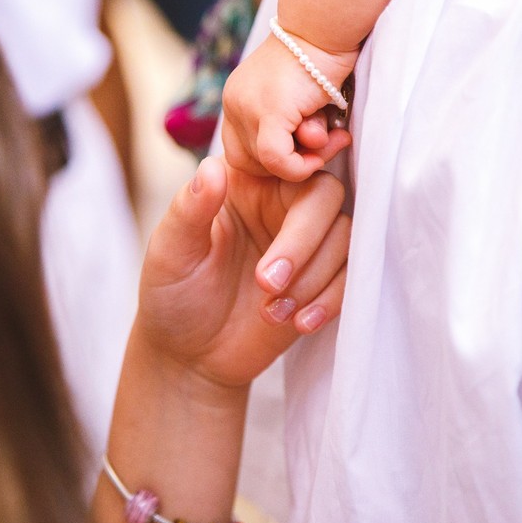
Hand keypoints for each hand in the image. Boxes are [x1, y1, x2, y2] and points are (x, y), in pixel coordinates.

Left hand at [133, 155, 349, 390]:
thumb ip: (190, 209)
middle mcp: (283, 205)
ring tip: (271, 313)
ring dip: (314, 279)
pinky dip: (332, 301)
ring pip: (345, 239)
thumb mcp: (170, 251)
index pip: (290, 168)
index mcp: (249, 184)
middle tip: (266, 284)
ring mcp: (307, 243)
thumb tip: (211, 169)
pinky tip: (298, 323)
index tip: (274, 243)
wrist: (190, 354)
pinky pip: (351, 277)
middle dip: (303, 244)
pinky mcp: (322, 279)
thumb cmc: (172, 293)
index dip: (298, 195)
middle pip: (327, 199)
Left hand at [221, 28, 354, 179]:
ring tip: (332, 136)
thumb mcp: (302, 99)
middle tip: (325, 145)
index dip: (272, 161)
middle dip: (288, 164)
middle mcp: (234, 103)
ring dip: (304, 160)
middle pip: (249, 162)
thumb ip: (299, 127)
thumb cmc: (322, 56)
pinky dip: (301, 165)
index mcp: (236, 98)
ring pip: (266, 163)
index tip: (305, 148)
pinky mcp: (268, 110)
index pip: (240, 150)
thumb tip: (313, 146)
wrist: (325, 25)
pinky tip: (325, 146)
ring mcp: (247, 107)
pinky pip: (277, 159)